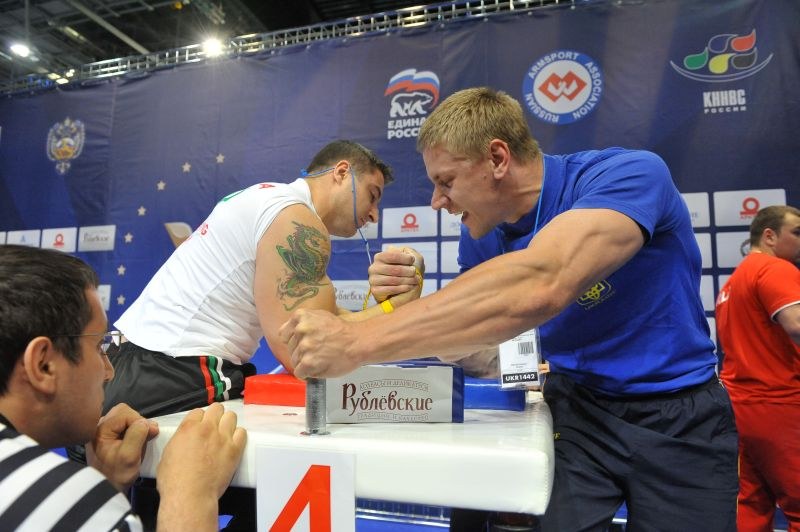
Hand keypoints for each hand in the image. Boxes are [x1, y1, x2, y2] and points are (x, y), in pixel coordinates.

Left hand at [86, 403, 158, 492]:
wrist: (105, 491)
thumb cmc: (117, 475)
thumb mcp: (129, 456)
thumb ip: (137, 435)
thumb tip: (147, 422)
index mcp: (100, 430)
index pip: (125, 413)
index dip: (140, 421)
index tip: (151, 433)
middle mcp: (98, 427)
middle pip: (123, 412)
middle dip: (137, 421)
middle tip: (146, 435)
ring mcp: (101, 431)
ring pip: (123, 417)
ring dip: (135, 426)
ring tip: (141, 439)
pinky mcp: (106, 437)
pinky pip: (122, 425)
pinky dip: (131, 430)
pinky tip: (134, 441)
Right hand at [156, 403, 246, 529]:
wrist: (190, 495)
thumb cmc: (175, 480)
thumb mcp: (167, 454)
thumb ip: (179, 440)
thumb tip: (183, 440)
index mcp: (188, 428)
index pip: (198, 411)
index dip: (199, 418)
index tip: (200, 424)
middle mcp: (207, 428)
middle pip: (217, 409)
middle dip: (215, 415)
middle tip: (214, 425)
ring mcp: (222, 438)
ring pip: (231, 417)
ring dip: (227, 423)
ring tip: (224, 433)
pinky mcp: (234, 449)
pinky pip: (242, 433)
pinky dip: (238, 436)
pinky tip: (233, 442)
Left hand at [279, 309, 361, 378]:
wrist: (357, 342)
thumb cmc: (341, 330)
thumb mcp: (320, 316)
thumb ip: (303, 322)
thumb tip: (288, 335)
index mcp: (300, 316)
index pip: (283, 334)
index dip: (294, 341)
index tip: (305, 343)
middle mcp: (300, 329)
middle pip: (290, 349)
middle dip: (301, 352)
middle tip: (318, 351)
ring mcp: (304, 346)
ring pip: (294, 361)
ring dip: (305, 363)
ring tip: (321, 359)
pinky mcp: (308, 362)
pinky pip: (299, 373)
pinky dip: (308, 373)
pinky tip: (319, 367)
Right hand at [368, 246, 424, 302]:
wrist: (404, 292)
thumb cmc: (406, 272)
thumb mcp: (409, 259)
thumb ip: (408, 252)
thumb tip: (402, 252)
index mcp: (380, 257)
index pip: (392, 256)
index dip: (404, 258)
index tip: (412, 260)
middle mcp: (374, 268)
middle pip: (393, 269)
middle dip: (407, 271)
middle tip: (414, 273)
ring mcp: (373, 280)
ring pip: (393, 280)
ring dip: (407, 280)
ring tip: (415, 280)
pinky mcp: (375, 291)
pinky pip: (390, 289)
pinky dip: (402, 288)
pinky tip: (409, 287)